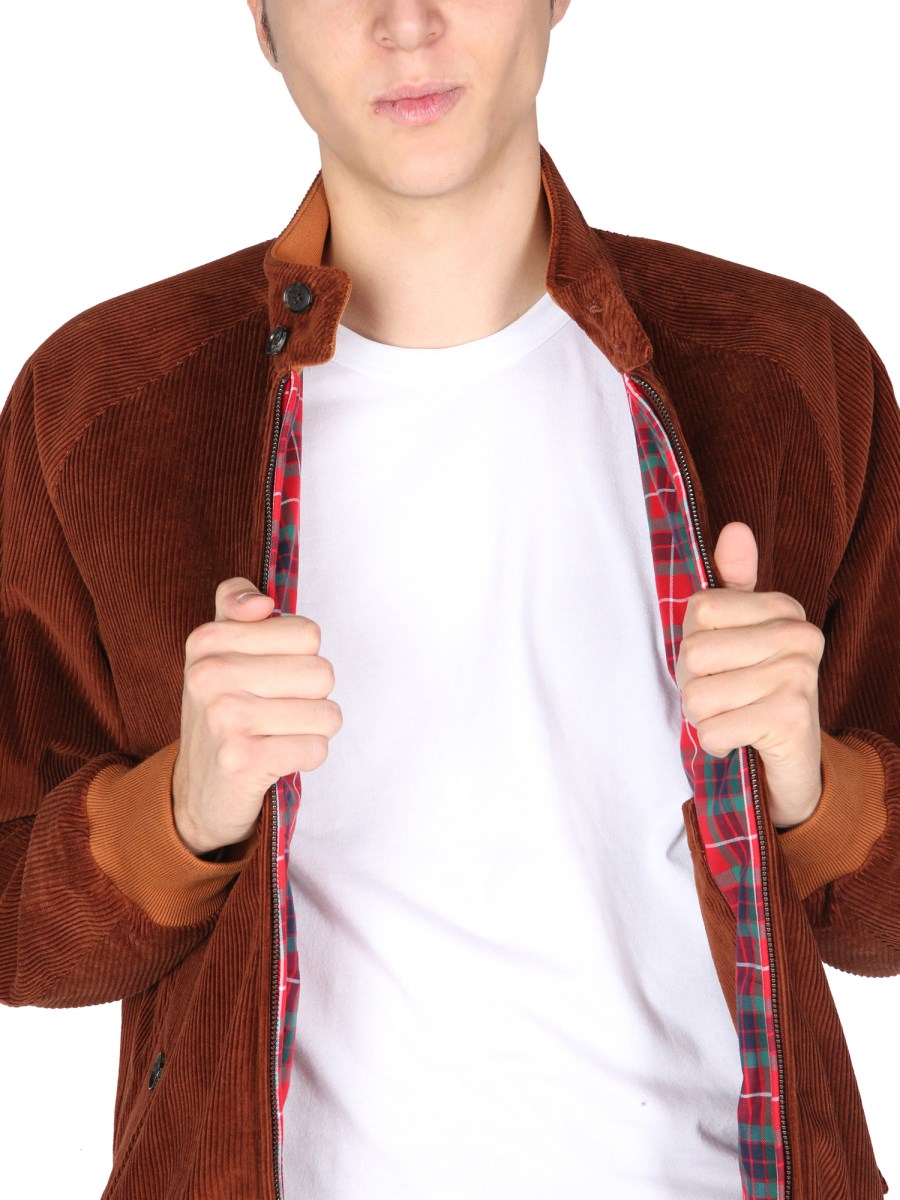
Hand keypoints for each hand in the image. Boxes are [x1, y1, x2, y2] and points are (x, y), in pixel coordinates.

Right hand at [171, 578, 342, 855]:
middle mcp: (210, 675)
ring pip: (327, 713)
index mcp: (208, 640)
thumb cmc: (223, 711)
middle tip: (276, 711)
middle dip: (312, 697)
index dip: (302, 657)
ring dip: (312, 729)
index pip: (307, 633)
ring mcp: (223, 718)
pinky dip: (307, 756)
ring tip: (278, 734)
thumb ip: (234, 603)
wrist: (197, 791)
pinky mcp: (241, 760)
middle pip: (322, 672)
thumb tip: (261, 603)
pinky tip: (277, 758)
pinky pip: (316, 748)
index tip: (271, 675)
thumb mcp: (219, 649)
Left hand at [675, 523, 824, 828]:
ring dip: (704, 718)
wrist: (790, 762)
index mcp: (784, 608)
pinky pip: (713, 730)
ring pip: (699, 698)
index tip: (721, 663)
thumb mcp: (737, 635)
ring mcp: (800, 676)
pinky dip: (716, 743)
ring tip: (734, 717)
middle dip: (694, 686)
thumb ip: (733, 584)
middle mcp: (800, 636)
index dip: (692, 644)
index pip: (698, 610)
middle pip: (694, 654)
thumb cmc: (753, 692)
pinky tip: (741, 740)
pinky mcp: (791, 719)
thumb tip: (736, 529)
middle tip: (726, 697)